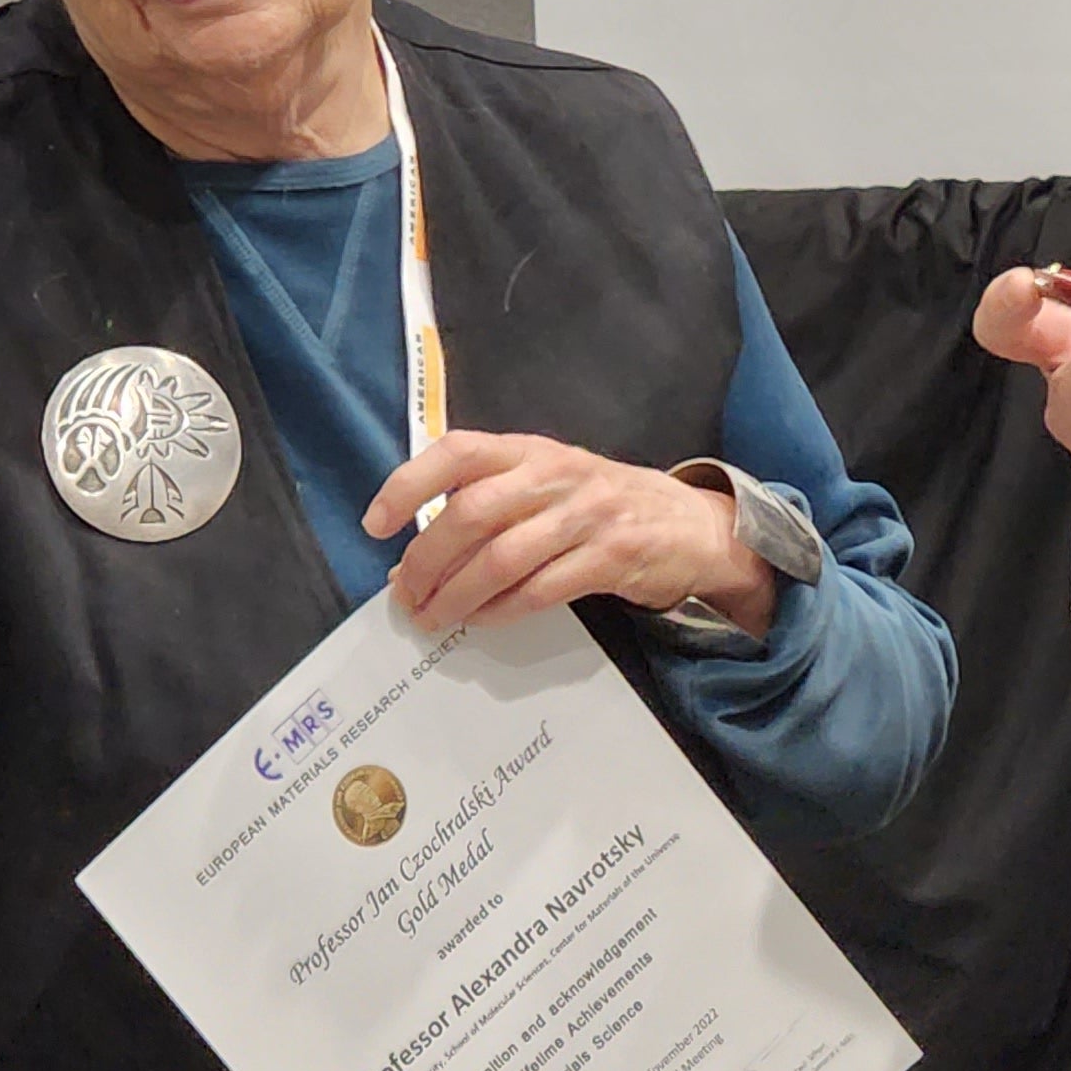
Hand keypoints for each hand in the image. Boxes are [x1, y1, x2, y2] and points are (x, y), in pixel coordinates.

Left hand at [362, 432, 778, 636]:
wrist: (693, 526)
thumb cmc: (603, 506)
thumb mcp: (549, 482)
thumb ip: (491, 505)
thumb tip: (415, 559)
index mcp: (530, 450)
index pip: (456, 453)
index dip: (408, 485)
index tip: (377, 525)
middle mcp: (555, 474)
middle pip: (471, 514)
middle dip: (427, 561)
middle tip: (405, 595)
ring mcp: (586, 515)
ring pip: (501, 558)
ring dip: (456, 596)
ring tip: (432, 618)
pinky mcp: (610, 557)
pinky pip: (540, 589)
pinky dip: (501, 610)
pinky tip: (480, 621)